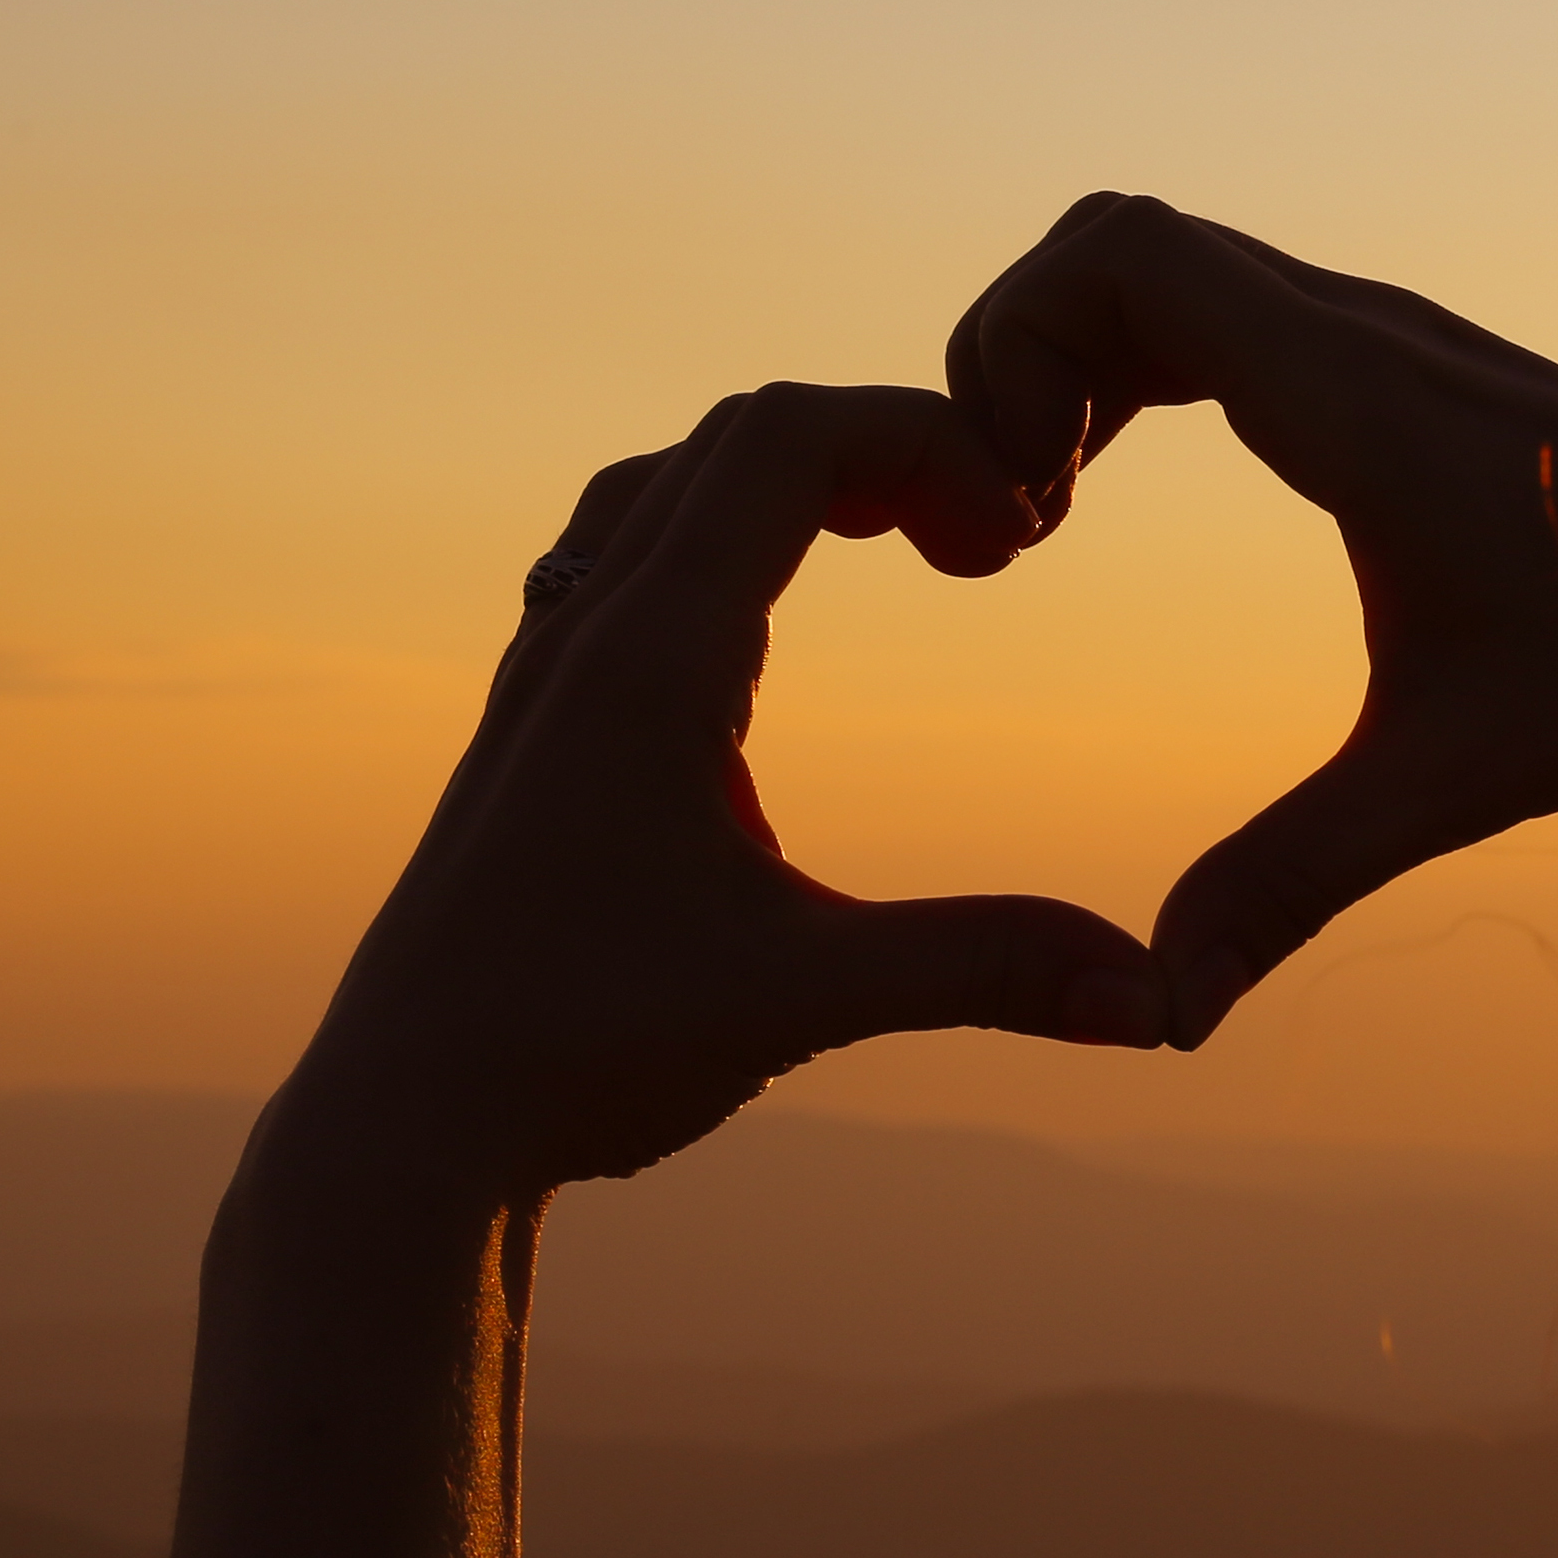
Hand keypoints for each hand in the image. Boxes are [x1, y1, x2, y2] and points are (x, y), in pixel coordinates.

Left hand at [283, 380, 1179, 1209]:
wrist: (404, 1120)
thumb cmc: (579, 1048)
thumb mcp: (802, 997)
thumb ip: (981, 970)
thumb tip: (1153, 994)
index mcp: (652, 656)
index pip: (789, 437)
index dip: (923, 440)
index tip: (1018, 537)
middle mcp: (586, 633)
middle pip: (736, 437)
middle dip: (883, 450)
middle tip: (989, 543)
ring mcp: (545, 673)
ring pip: (665, 488)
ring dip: (790, 482)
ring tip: (898, 543)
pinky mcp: (532, 728)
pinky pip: (619, 557)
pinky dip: (717, 536)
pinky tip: (765, 629)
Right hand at [947, 196, 1557, 1032]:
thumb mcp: (1458, 775)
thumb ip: (1292, 878)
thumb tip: (1163, 1006)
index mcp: (1348, 392)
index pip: (1119, 251)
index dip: (1015, 343)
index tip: (1023, 503)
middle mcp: (1359, 334)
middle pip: (1115, 244)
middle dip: (1019, 357)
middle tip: (1016, 517)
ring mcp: (1386, 342)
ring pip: (1171, 272)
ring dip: (1080, 365)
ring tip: (1049, 511)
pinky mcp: (1410, 374)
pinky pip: (1227, 315)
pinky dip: (1143, 373)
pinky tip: (1129, 496)